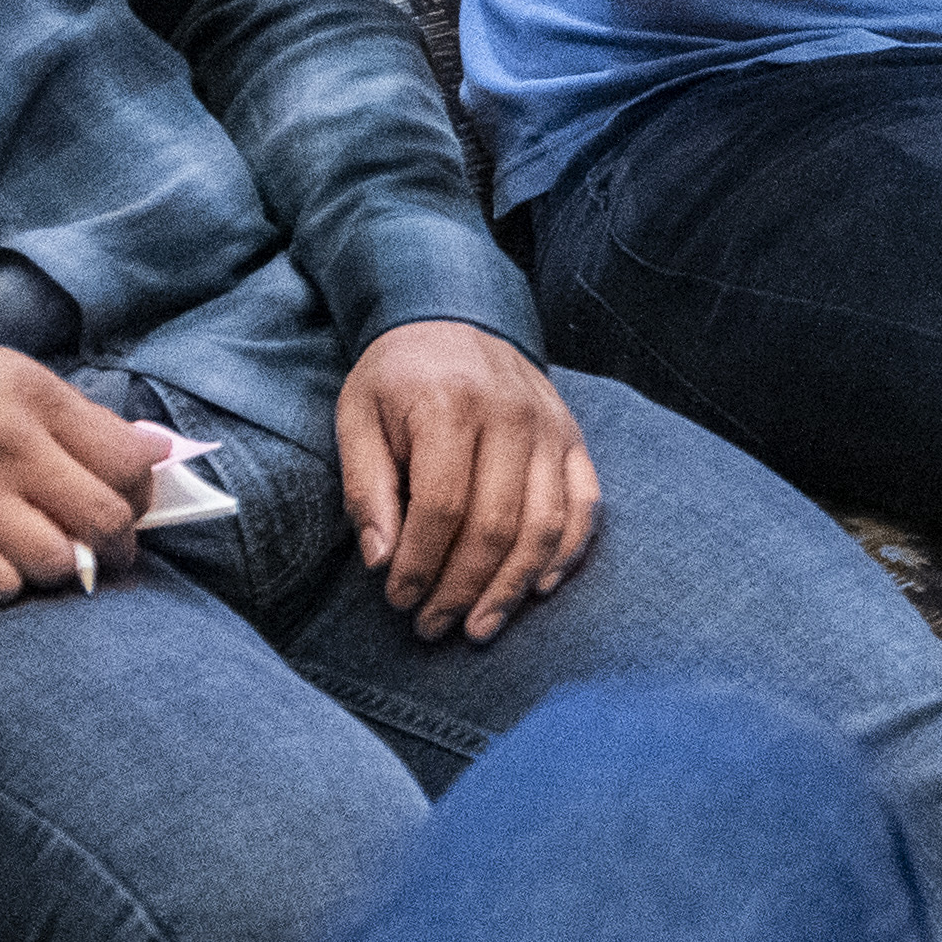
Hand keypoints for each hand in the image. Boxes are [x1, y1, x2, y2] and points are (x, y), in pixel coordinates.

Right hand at [0, 335, 165, 603]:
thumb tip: (154, 451)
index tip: (133, 499)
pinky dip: (7, 582)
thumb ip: (80, 416)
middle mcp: (8, 449)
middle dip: (118, 542)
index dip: (143, 489)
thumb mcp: (7, 375)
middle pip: (104, 519)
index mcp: (33, 400)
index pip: (126, 459)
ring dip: (60, 565)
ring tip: (46, 551)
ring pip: (56, 562)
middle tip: (108, 546)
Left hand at [331, 321, 597, 638]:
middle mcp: (510, 417)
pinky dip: (565, 554)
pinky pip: (584, 507)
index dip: (420, 563)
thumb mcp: (357, 417)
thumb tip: (381, 560)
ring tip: (480, 626)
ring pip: (543, 526)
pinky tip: (537, 589)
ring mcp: (550, 428)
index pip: (441, 506)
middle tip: (432, 626)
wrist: (453, 314)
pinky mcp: (573, 439)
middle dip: (461, 588)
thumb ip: (365, 487)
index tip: (398, 599)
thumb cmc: (398, 376)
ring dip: (512, 587)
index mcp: (449, 407)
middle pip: (495, 525)